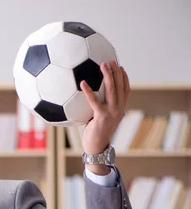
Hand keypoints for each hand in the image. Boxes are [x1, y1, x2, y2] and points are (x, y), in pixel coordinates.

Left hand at [80, 60, 129, 174]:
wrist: (95, 148)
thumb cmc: (94, 134)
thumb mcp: (98, 119)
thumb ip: (96, 108)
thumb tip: (86, 97)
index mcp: (120, 110)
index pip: (126, 90)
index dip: (124, 78)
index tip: (120, 67)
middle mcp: (119, 110)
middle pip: (120, 87)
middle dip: (117, 72)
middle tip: (111, 61)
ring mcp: (112, 113)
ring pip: (112, 90)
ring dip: (108, 76)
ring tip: (102, 65)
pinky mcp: (102, 116)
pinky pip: (95, 101)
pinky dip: (89, 91)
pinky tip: (82, 83)